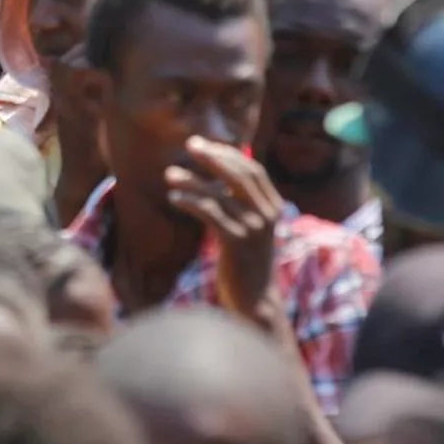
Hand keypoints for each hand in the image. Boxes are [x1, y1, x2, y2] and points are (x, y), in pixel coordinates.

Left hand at [165, 136, 282, 318]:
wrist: (253, 299)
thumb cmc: (243, 260)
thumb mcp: (246, 227)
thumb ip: (236, 203)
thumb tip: (213, 176)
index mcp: (273, 207)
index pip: (253, 170)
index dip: (228, 154)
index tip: (204, 145)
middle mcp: (268, 214)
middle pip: (240, 175)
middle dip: (214, 157)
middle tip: (189, 145)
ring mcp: (254, 228)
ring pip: (220, 194)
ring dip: (192, 181)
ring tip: (169, 175)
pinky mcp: (238, 243)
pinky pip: (211, 214)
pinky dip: (191, 202)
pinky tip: (174, 198)